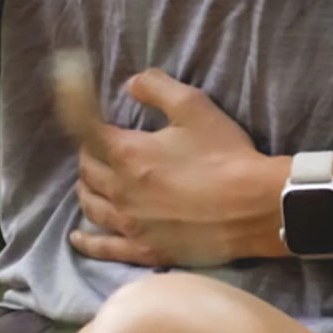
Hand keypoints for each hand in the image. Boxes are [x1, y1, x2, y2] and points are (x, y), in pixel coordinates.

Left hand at [52, 59, 265, 268]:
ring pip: (91, 206)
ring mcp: (132, 224)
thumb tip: (130, 83)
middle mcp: (122, 191)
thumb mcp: (193, 106)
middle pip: (88, 170)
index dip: (81, 117)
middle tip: (100, 146)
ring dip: (86, 189)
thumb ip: (156, 87)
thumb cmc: (225, 154)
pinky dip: (87, 241)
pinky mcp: (146, 250)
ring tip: (90, 182)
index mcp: (129, 154)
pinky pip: (105, 247)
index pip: (88, 133)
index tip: (79, 106)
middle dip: (89, 154)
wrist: (254, 206)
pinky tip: (78, 237)